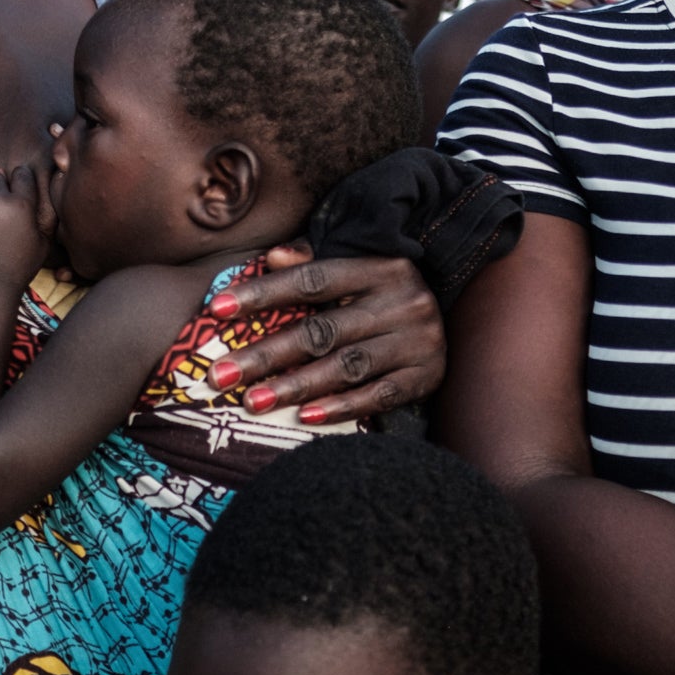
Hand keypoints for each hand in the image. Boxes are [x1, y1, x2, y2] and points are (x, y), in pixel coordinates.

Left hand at [209, 247, 443, 424]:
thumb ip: (312, 258)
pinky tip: (305, 417)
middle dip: (266, 355)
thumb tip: (270, 257)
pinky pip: (378, 396)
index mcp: (379, 266)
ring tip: (252, 401)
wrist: (457, 314)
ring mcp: (417, 340)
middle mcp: (402, 300)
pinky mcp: (427, 375)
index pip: (311, 280)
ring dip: (295, 386)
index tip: (217, 309)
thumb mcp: (356, 265)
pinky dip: (341, 407)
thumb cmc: (383, 291)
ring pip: (346, 366)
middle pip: (322, 330)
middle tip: (221, 375)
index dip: (263, 293)